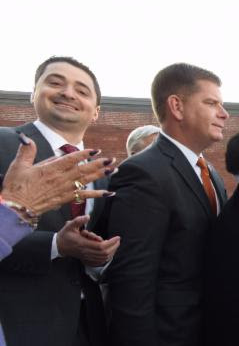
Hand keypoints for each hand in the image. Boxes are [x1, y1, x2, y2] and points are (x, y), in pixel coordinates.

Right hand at [1, 134, 115, 214]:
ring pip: (88, 180)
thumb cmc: (16, 186)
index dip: (85, 154)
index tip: (96, 150)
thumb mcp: (19, 165)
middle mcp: (62, 178)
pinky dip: (99, 195)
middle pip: (84, 169)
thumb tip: (26, 139)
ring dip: (102, 175)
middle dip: (99, 164)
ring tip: (114, 170)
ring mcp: (66, 189)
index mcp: (51, 168)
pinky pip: (86, 196)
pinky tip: (110, 193)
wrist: (18, 207)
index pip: (72, 158)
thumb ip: (26, 151)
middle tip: (112, 159)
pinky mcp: (67, 199)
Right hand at [56, 215, 120, 266]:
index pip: (101, 246)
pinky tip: (110, 252)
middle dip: (114, 247)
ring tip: (115, 244)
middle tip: (118, 240)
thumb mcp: (70, 226)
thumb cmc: (65, 235)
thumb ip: (78, 220)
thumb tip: (87, 216)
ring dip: (111, 251)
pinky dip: (106, 257)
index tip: (117, 237)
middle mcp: (86, 251)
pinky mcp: (87, 258)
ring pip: (103, 258)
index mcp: (83, 243)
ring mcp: (86, 256)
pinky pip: (99, 261)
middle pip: (104, 252)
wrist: (59, 246)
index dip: (111, 243)